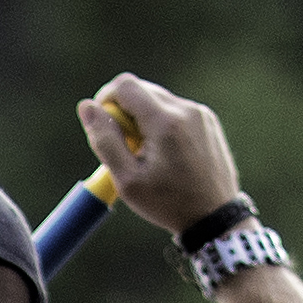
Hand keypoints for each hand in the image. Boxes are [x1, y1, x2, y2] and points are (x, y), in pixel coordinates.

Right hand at [79, 74, 240, 236]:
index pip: (125, 85)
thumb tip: (86, 107)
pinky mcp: (208, 120)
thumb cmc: (168, 204)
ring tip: (147, 154)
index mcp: (165, 122)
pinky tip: (167, 154)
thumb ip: (104, 140)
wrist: (215, 218)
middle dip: (125, 111)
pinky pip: (175, 110)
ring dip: (143, 118)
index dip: (106, 99)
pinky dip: (162, 124)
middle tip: (125, 145)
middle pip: (141, 89)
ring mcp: (200, 113)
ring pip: (158, 99)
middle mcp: (185, 110)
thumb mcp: (127, 180)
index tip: (104, 123)